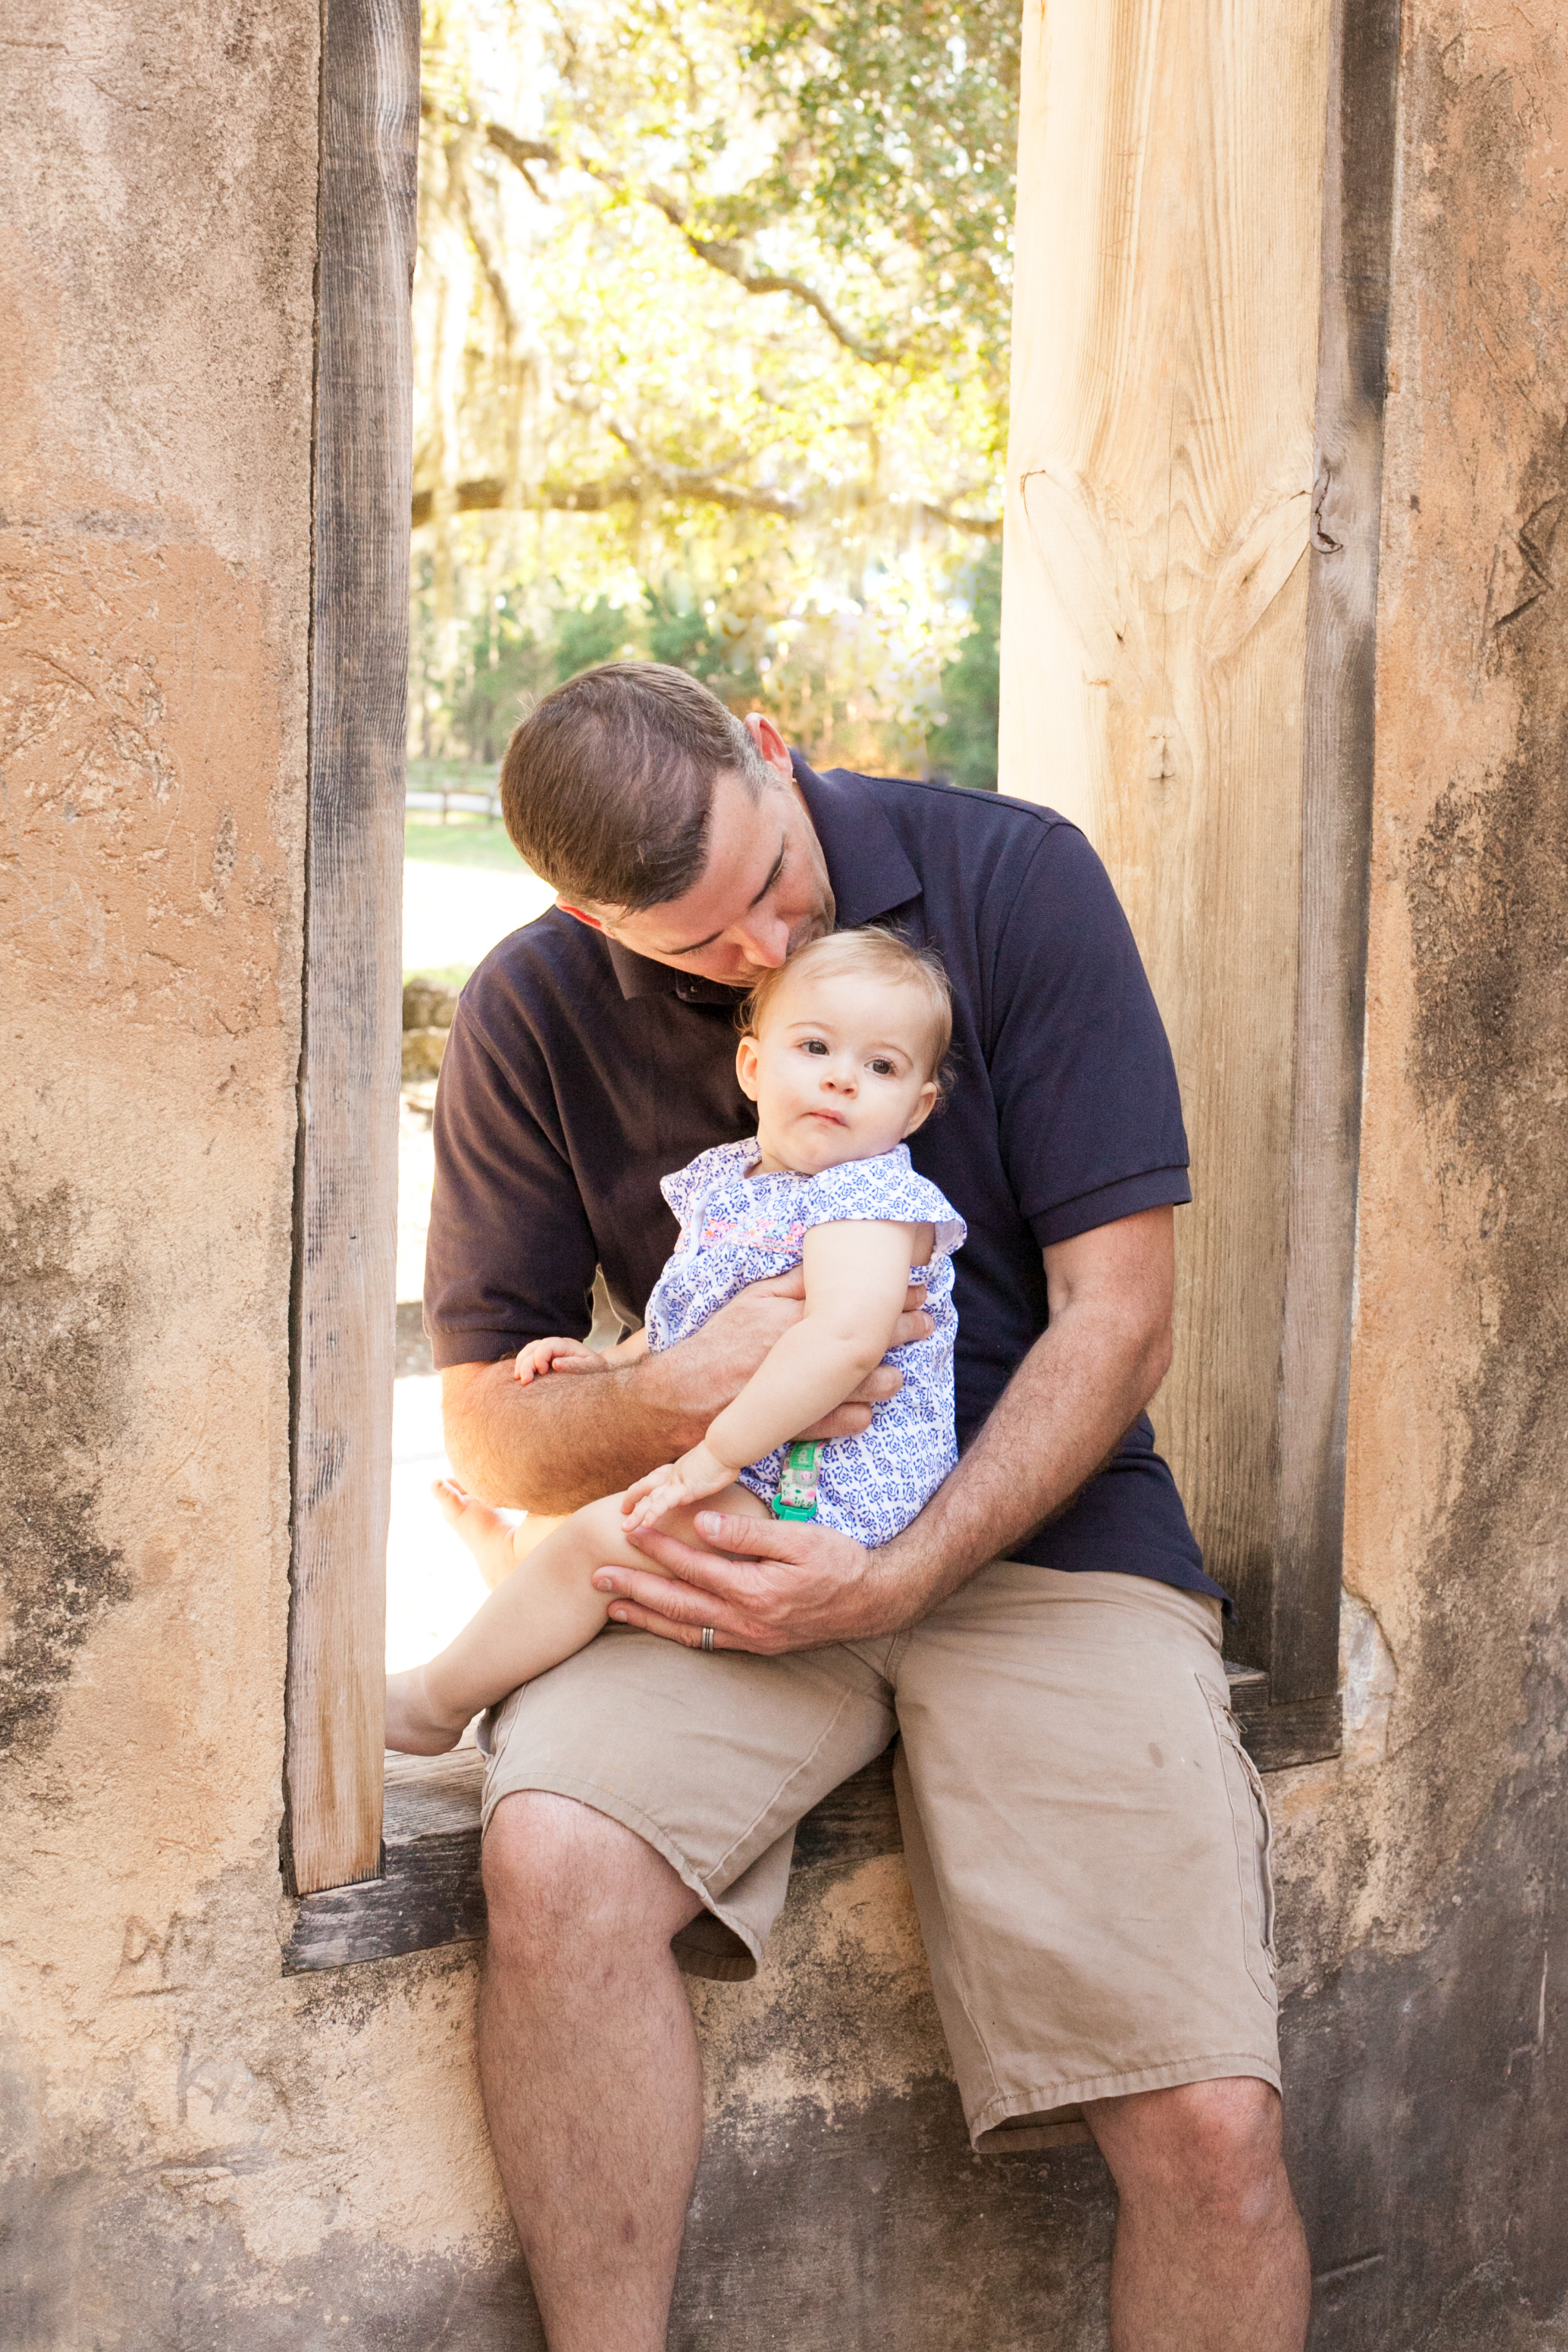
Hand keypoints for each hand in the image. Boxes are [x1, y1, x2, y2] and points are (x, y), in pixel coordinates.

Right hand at [514, 1335, 600, 1383]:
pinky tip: (520, 1377)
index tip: (542, 1372)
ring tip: (518, 1378)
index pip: (547, 1345)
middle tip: (525, 1381)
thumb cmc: (596, 1370)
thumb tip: (555, 1364)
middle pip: (534, 1347)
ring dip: (520, 1363)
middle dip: (526, 1363)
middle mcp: (556, 1346)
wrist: (599, 1371)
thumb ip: (574, 1365)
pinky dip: (522, 1365)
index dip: (540, 1357)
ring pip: (528, 1351)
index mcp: (567, 1345)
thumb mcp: (590, 1368)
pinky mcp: (545, 1360)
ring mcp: (549, 1351)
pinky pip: (529, 1358)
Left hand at [592, 1508, 923, 1652]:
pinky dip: (675, 1633)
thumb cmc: (842, 1561)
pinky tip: (658, 1625)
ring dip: (645, 1618)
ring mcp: (750, 1637)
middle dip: (633, 1591)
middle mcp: (746, 1620)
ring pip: (686, 1628)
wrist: (876, 1602)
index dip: (658, 1547)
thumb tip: (704, 1522)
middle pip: (677, 1603)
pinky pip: (705, 1642)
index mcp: (755, 1590)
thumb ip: (750, 1533)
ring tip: (610, 1608)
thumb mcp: (802, 1539)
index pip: (693, 1565)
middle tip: (596, 1579)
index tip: (628, 1530)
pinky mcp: (757, 1644)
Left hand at [620, 1441, 737, 1531]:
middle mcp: (672, 1475)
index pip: (654, 1479)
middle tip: (623, 1513)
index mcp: (676, 1470)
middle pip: (645, 1488)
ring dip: (636, 1514)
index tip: (635, 1499)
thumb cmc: (724, 1454)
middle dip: (632, 1501)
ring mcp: (676, 1482)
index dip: (643, 1489)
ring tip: (624, 1528)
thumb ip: (704, 1476)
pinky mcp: (684, 1489)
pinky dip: (654, 1513)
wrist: (726, 1446)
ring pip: (650, 1500)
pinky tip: (646, 1523)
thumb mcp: (710, 1468)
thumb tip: (711, 1478)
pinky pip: (665, 1503)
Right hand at [645, 1268, 933, 1446]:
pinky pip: (837, 1421)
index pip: (852, 1298)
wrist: (680, 1395)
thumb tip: (824, 1261)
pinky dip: (856, 1416)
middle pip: (864, 1337)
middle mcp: (798, 1350)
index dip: (890, 1294)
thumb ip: (790, 1283)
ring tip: (900, 1374)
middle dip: (902, 1328)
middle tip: (926, 1322)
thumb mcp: (750, 1300)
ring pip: (859, 1383)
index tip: (916, 1286)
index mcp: (790, 1315)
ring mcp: (798, 1389)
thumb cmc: (717, 1342)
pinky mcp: (792, 1422)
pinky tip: (868, 1411)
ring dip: (886, 1378)